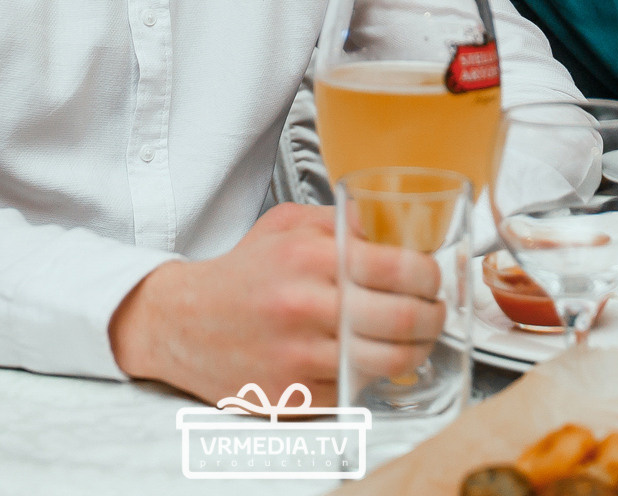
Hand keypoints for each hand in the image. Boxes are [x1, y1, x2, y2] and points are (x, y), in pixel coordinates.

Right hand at [108, 203, 443, 404]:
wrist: (182, 323)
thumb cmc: (241, 274)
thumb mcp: (286, 225)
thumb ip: (342, 222)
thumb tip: (395, 228)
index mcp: (307, 258)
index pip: (397, 268)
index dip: (429, 275)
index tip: (432, 278)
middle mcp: (304, 306)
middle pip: (402, 320)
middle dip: (433, 316)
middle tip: (435, 311)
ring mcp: (299, 356)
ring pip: (388, 362)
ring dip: (415, 351)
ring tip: (414, 339)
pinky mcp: (294, 395)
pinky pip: (357, 389)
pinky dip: (371, 375)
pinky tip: (367, 357)